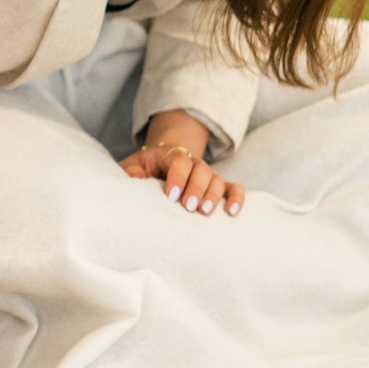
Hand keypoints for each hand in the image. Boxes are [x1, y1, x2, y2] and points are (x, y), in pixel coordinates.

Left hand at [120, 109, 241, 214]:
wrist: (160, 164)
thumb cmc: (143, 170)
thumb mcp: (132, 167)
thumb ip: (130, 173)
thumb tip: (135, 182)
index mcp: (169, 155)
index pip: (178, 160)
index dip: (177, 176)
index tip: (171, 195)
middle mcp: (192, 163)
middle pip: (201, 169)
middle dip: (196, 188)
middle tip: (188, 206)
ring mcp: (207, 174)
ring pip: (217, 179)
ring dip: (213, 195)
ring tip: (204, 212)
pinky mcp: (218, 187)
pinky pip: (234, 188)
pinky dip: (237, 198)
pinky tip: (232, 212)